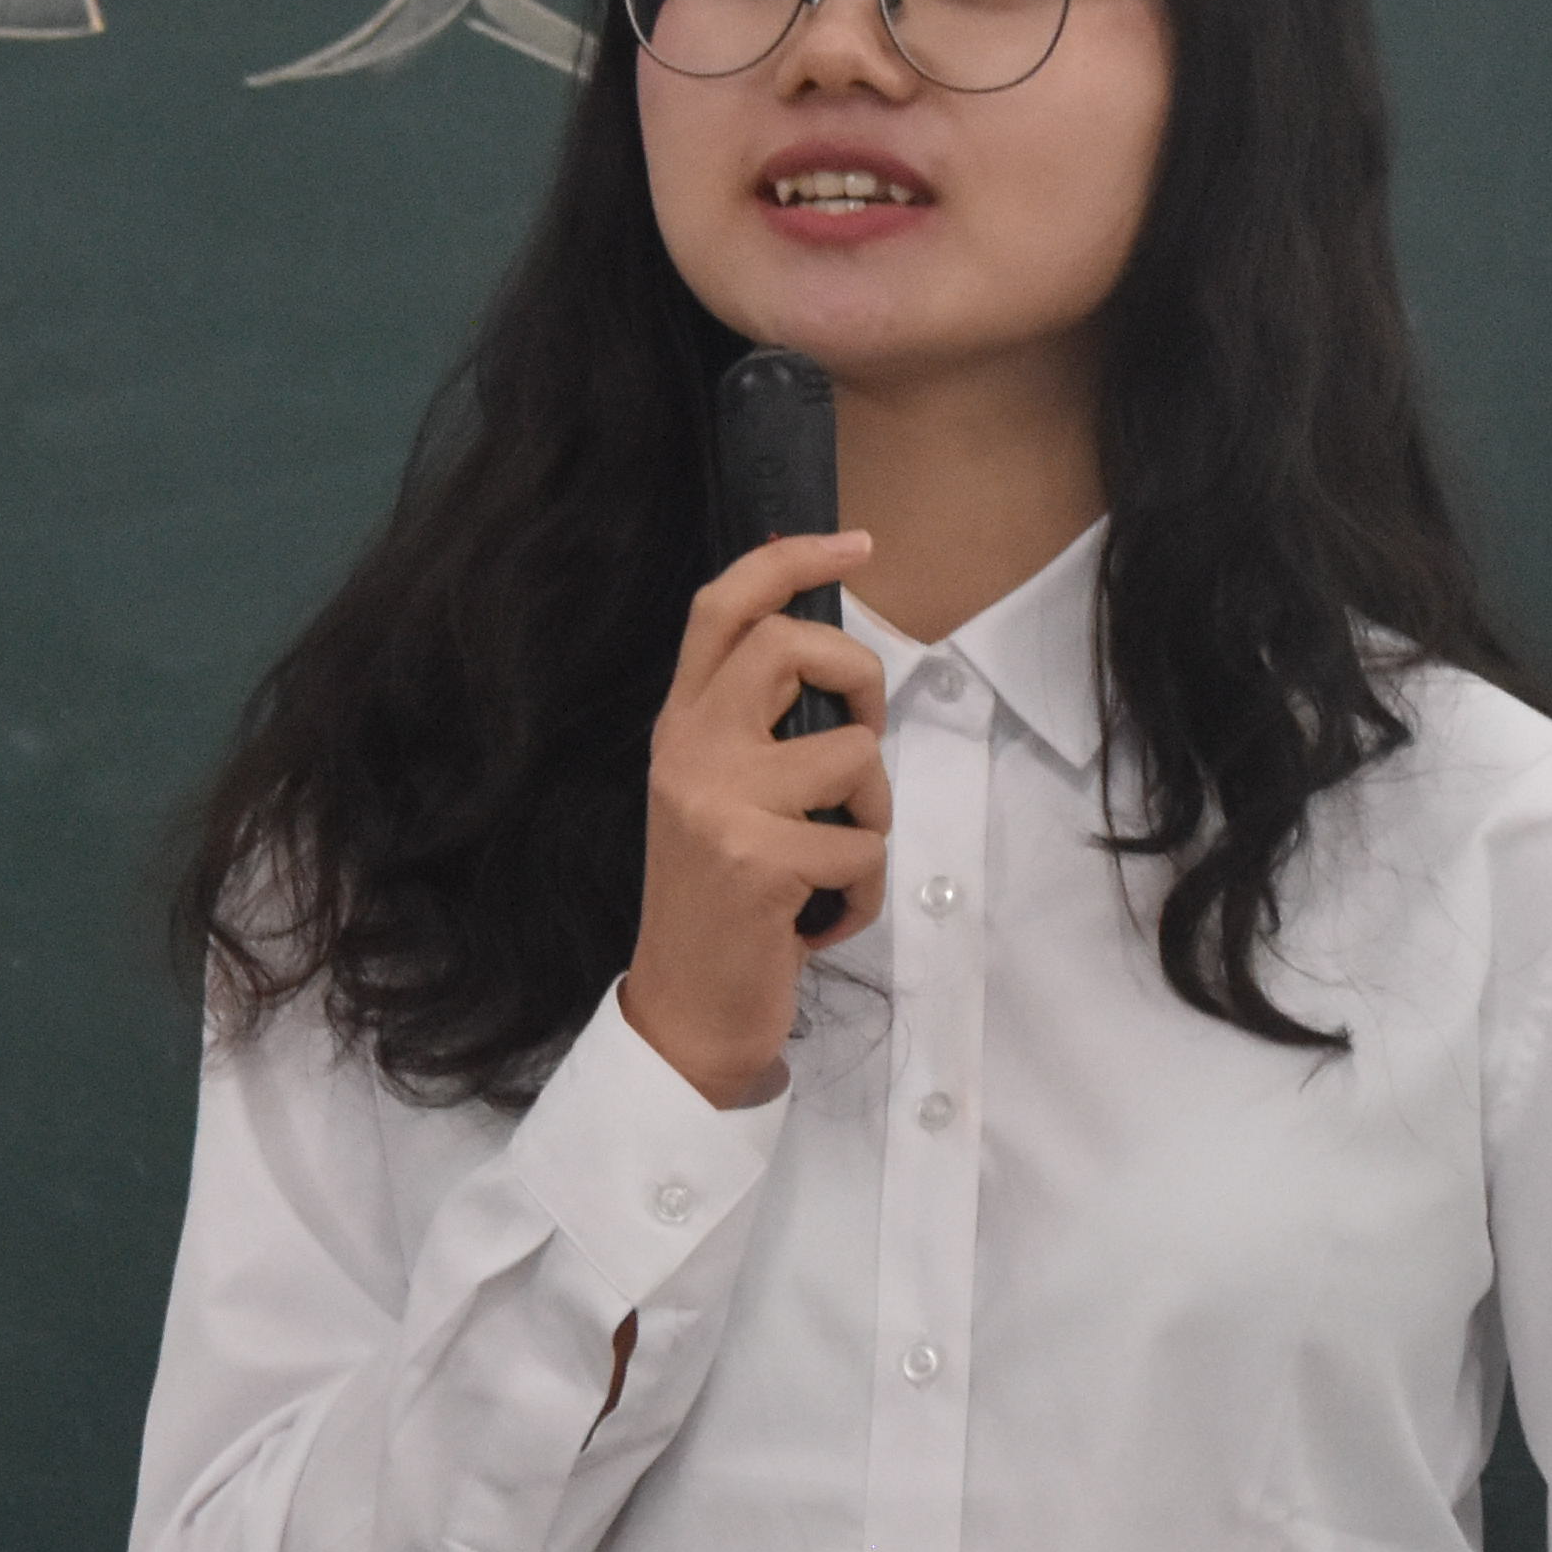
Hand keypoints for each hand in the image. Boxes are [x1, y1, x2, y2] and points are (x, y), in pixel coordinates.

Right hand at [614, 528, 888, 1109]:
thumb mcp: (721, 793)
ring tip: (828, 861)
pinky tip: (819, 917)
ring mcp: (719, 802)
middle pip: (794, 646)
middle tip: (863, 734)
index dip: (792, 560)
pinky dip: (864, 890)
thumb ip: (759, 724)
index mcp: (681, 726)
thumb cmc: (722, 901)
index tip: (857, 542)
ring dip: (870, 815)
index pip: (723, 608)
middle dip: (863, 680)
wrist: (684, 1010)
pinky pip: (865, 845)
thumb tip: (822, 637)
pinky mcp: (758, 860)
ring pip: (855, 756)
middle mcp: (689, 750)